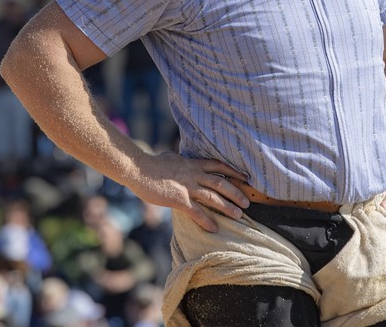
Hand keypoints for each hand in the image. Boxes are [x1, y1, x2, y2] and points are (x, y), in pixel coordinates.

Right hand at [133, 151, 249, 232]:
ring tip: (239, 215)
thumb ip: (181, 159)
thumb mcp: (171, 156)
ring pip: (213, 197)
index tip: (245, 177)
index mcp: (193, 164)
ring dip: (227, 207)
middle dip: (236, 193)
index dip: (233, 171)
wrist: (138, 169)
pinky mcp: (178, 199)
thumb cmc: (152, 164)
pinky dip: (207, 220)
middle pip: (221, 183)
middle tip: (247, 202)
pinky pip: (196, 211)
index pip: (218, 166)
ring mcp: (187, 186)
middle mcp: (193, 174)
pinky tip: (214, 228)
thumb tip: (181, 157)